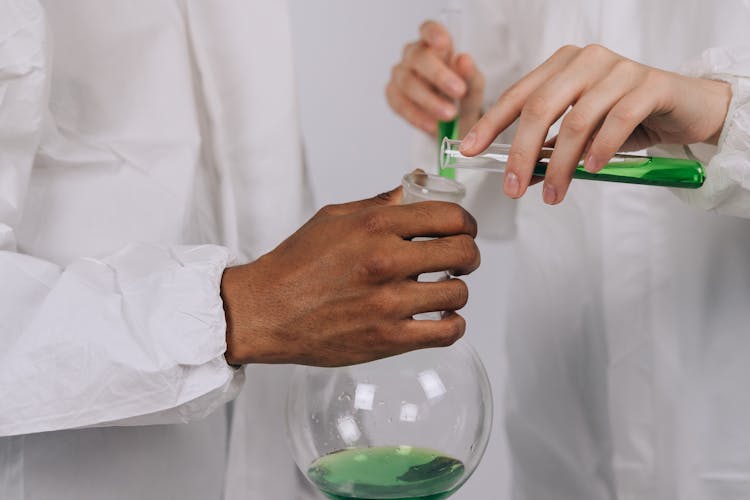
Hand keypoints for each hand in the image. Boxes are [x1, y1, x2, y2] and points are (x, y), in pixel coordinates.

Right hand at [221, 186, 480, 366]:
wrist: (266, 310)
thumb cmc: (296, 264)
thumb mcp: (334, 218)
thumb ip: (380, 204)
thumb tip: (414, 186)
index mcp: (376, 225)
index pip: (450, 217)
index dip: (465, 223)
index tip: (462, 230)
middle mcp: (386, 260)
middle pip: (463, 252)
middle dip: (467, 254)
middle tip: (458, 260)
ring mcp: (389, 302)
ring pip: (458, 293)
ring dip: (456, 290)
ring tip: (442, 290)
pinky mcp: (388, 338)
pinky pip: (447, 332)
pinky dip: (452, 325)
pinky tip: (441, 318)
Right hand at [386, 20, 484, 135]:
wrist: (452, 124)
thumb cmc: (461, 96)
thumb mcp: (473, 86)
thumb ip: (470, 74)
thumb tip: (463, 60)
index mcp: (434, 43)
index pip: (429, 29)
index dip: (434, 34)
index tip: (444, 43)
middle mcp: (414, 55)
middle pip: (418, 58)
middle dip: (438, 75)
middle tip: (459, 91)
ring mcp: (401, 74)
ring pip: (408, 83)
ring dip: (429, 100)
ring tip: (449, 115)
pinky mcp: (393, 95)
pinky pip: (401, 104)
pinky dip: (417, 116)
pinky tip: (432, 125)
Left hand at [460, 44, 732, 203]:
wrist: (687, 108)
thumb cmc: (628, 119)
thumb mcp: (582, 134)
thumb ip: (551, 149)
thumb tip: (520, 177)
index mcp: (562, 66)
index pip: (518, 95)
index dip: (490, 124)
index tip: (469, 151)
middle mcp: (586, 60)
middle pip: (540, 108)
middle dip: (521, 153)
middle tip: (513, 190)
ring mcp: (619, 68)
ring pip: (577, 120)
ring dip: (561, 165)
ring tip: (556, 195)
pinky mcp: (651, 83)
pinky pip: (618, 119)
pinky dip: (601, 148)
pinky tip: (592, 170)